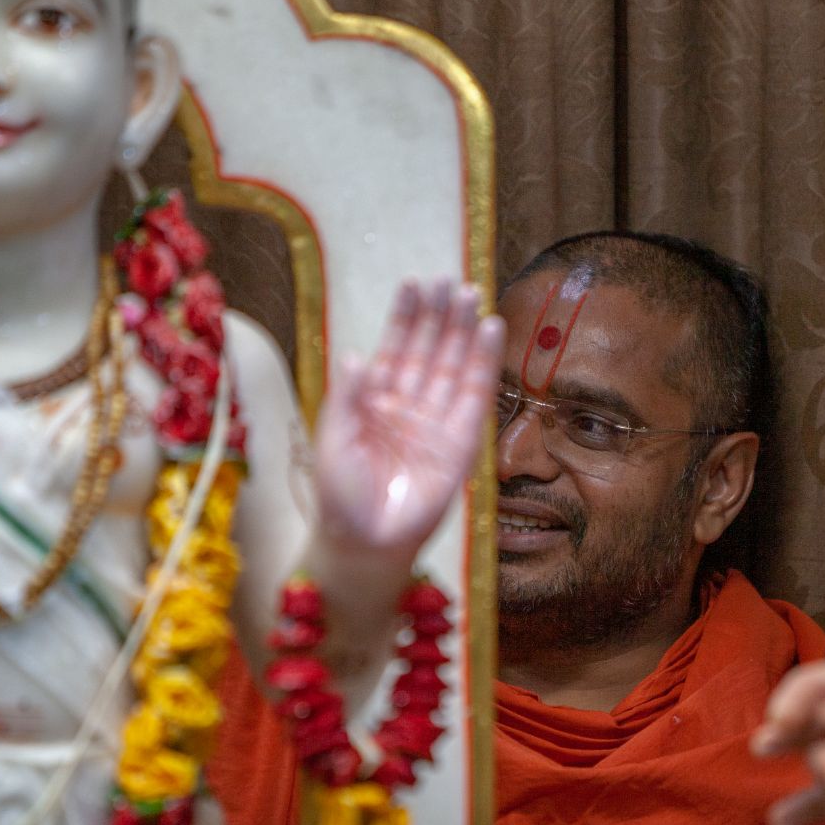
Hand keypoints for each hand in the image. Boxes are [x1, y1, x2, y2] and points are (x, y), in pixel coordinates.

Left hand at [314, 279, 503, 558]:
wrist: (364, 541)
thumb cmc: (340, 495)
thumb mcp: (334, 439)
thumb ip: (348, 396)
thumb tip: (356, 353)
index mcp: (373, 398)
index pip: (394, 346)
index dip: (405, 316)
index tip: (415, 283)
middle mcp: (408, 403)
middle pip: (428, 349)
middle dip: (439, 315)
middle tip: (451, 282)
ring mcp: (436, 421)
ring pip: (453, 366)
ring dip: (464, 331)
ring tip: (473, 296)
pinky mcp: (461, 442)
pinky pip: (475, 397)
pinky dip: (484, 364)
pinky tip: (491, 332)